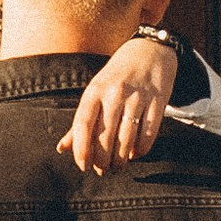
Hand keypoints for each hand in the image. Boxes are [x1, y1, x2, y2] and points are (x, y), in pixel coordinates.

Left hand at [59, 35, 176, 172]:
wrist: (150, 49)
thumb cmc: (118, 75)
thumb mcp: (96, 91)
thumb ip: (81, 121)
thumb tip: (62, 148)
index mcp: (95, 90)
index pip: (83, 124)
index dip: (81, 149)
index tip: (83, 166)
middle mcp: (115, 93)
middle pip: (105, 136)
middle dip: (103, 160)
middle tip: (103, 170)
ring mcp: (138, 96)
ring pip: (127, 139)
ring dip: (121, 159)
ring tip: (118, 166)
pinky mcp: (158, 100)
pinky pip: (148, 134)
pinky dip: (141, 150)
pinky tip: (135, 154)